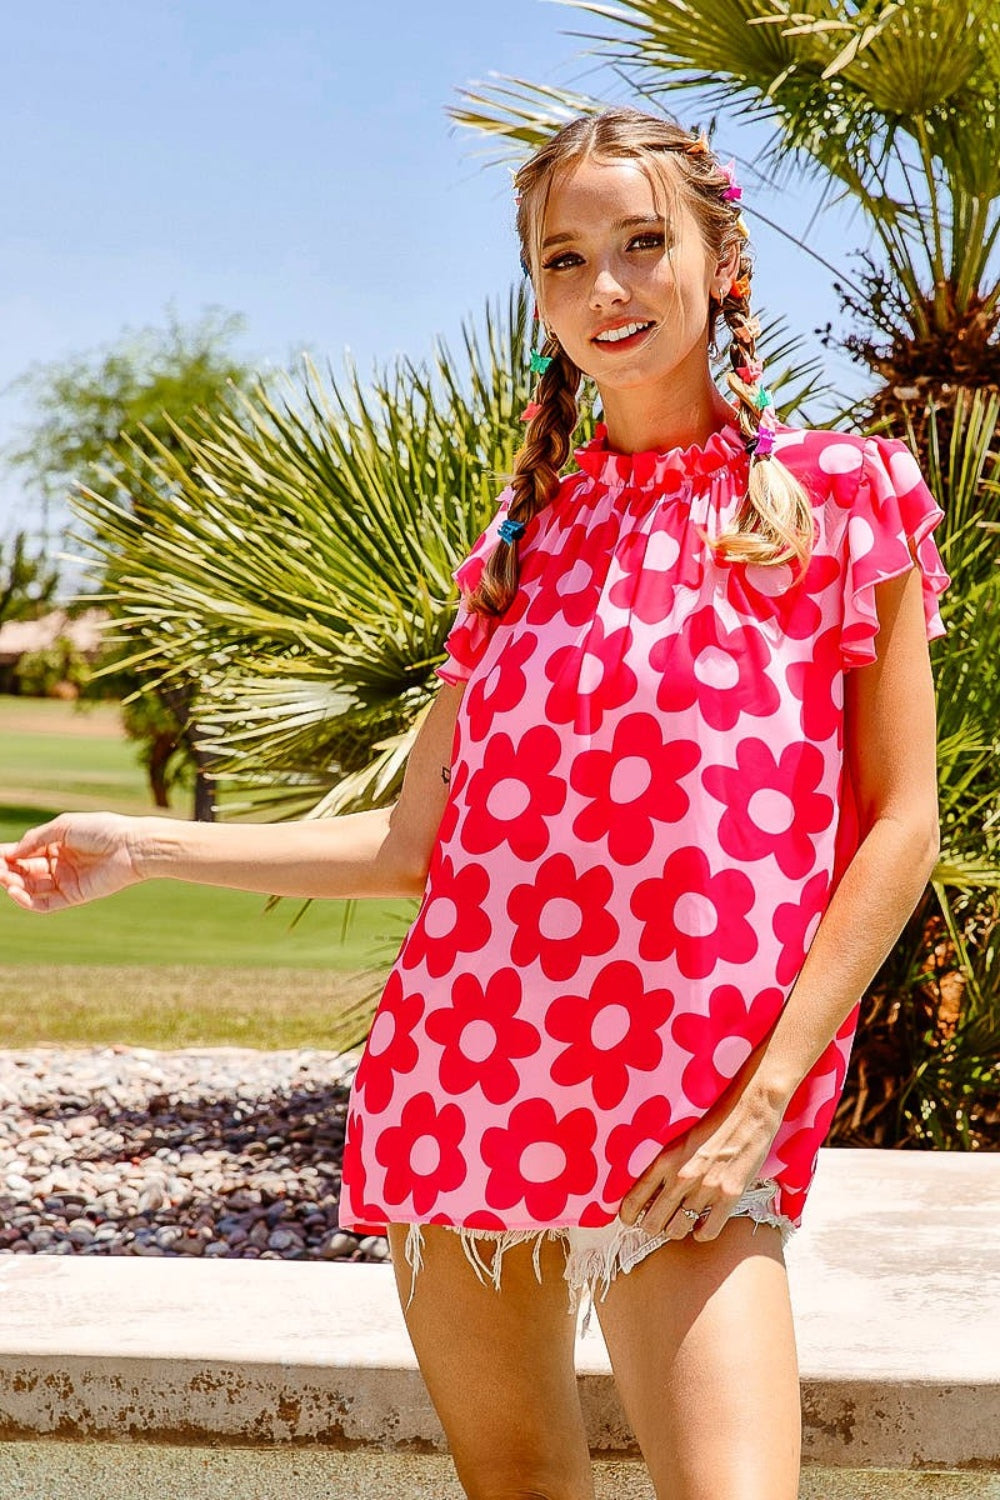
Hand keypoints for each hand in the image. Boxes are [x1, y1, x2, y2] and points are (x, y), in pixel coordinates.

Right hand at [0, 812, 143, 912]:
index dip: (8, 854)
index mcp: (58, 843)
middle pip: (25, 871)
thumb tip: (12, 852)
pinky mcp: (74, 896)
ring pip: (32, 888)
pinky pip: (46, 903)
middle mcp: (60, 863)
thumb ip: (36, 838)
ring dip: (14, 885)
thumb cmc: (101, 830)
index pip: (25, 851)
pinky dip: (28, 900)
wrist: (131, 847)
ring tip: (3, 879)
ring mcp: (66, 880)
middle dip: (7, 870)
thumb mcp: (63, 827)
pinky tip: (15, 892)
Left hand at [618, 1083, 785, 1243]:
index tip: (628, 1219)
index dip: (626, 1214)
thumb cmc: (713, 1124)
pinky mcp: (730, 1197)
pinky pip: (708, 1231)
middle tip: (657, 1222)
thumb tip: (648, 1194)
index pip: (634, 1198)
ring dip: (676, 1230)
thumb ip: (664, 1166)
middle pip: (652, 1222)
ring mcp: (706, 1189)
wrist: (748, 1113)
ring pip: (677, 1230)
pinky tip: (701, 1226)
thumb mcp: (679, 1141)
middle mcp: (682, 1177)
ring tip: (679, 1222)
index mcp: (665, 1159)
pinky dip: (701, 1233)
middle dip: (651, 1226)